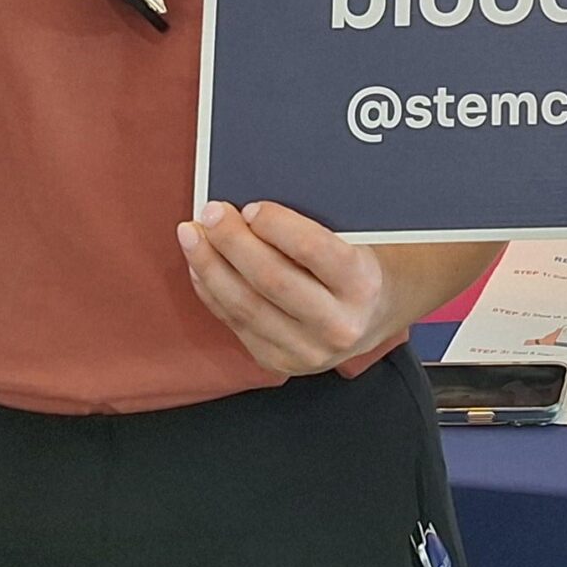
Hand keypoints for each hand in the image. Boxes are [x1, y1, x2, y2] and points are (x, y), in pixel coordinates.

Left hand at [178, 199, 407, 377]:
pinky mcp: (280, 362)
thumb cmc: (359, 264)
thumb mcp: (357, 239)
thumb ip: (318, 223)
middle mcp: (337, 324)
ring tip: (192, 234)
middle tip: (211, 213)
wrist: (374, 316)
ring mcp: (306, 350)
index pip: (314, 250)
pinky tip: (200, 266)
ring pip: (246, 305)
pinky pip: (236, 323)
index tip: (250, 206)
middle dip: (234, 242)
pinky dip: (212, 291)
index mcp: (362, 284)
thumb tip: (256, 204)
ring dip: (211, 266)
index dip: (277, 226)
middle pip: (271, 280)